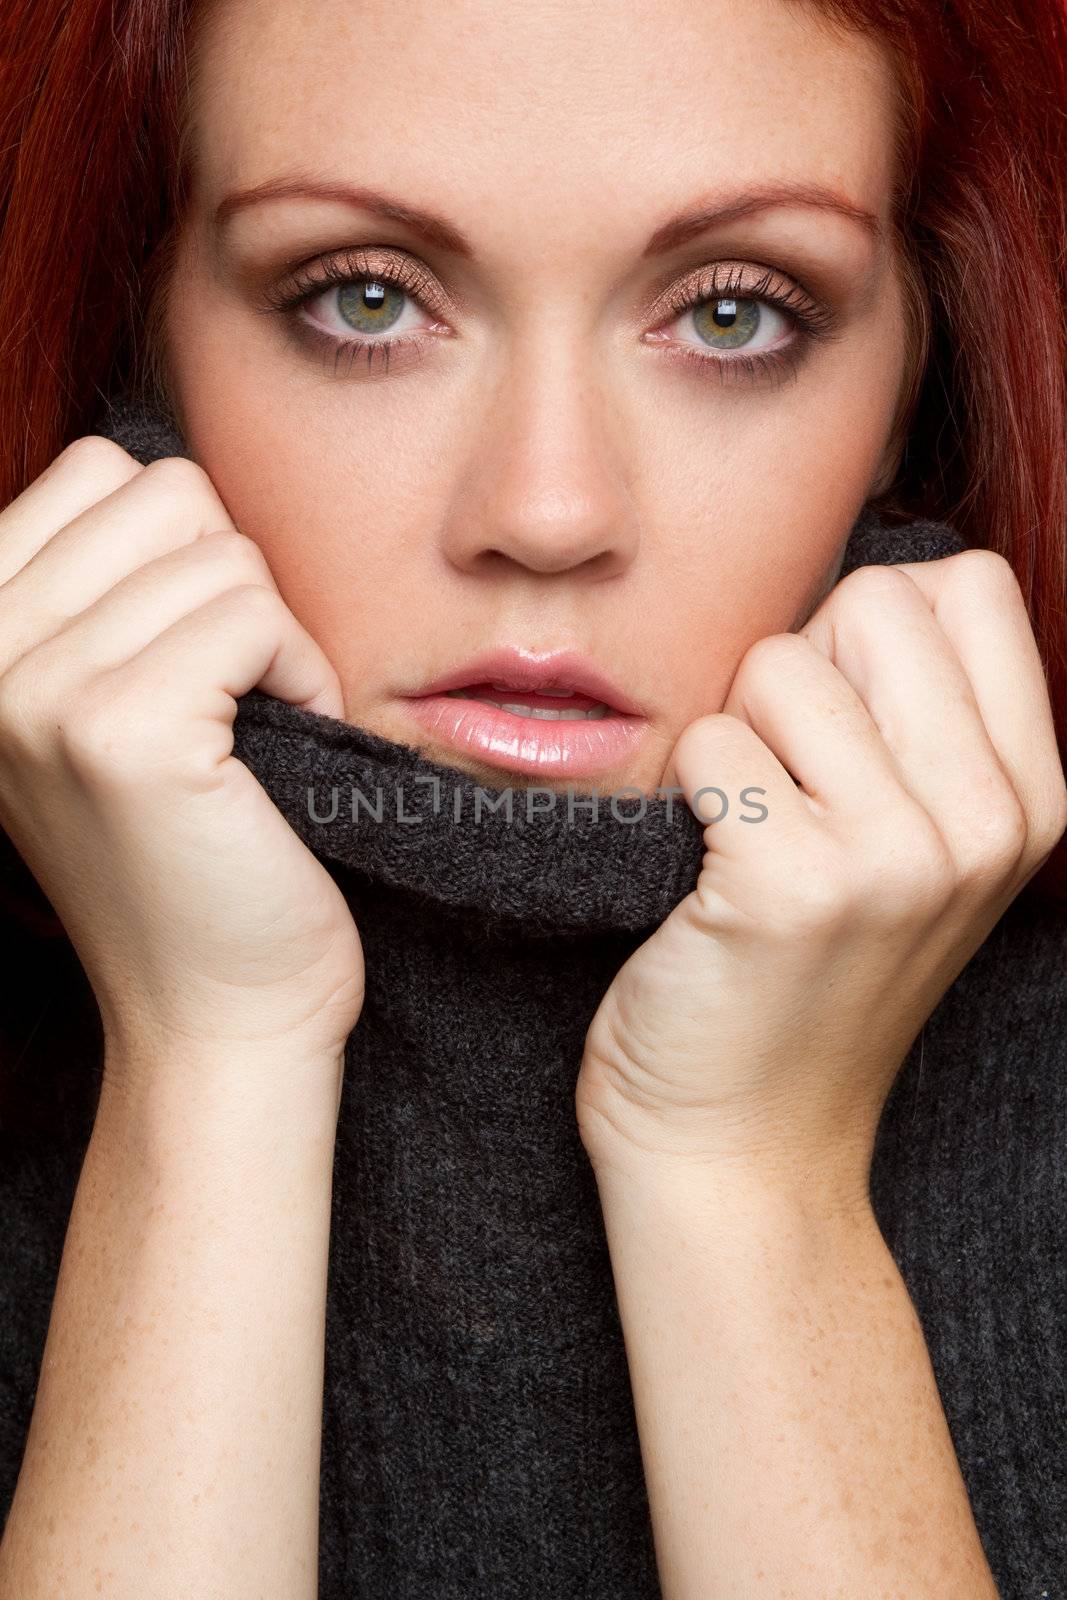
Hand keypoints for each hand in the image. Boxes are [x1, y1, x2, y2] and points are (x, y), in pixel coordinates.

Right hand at [0, 436, 363, 1067]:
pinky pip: (252, 613)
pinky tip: (288, 738)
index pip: (99, 471)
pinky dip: (302, 669)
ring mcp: (36, 691)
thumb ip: (103, 595)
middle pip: (165, 492)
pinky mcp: (121, 732)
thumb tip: (174, 481)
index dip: (186, 551)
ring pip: (219, 550)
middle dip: (233, 584)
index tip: (197, 657)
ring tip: (258, 727)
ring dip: (273, 636)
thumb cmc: (193, 859)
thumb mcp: (106, 707)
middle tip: (237, 693)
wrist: (216, 1015)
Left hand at [575, 552, 1066, 1209]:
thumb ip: (920, 723)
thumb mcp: (917, 855)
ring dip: (734, 739)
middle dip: (797, 673)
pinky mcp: (793, 883)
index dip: (873, 631)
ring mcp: (898, 855)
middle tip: (783, 788)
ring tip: (745, 838)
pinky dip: (684, 793)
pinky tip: (704, 874)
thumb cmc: (802, 982)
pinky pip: (708, 741)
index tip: (843, 729)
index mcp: (1029, 798)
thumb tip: (857, 583)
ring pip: (776, 664)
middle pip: (872, 600)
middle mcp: (986, 821)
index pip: (965, 585)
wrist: (741, 1147)